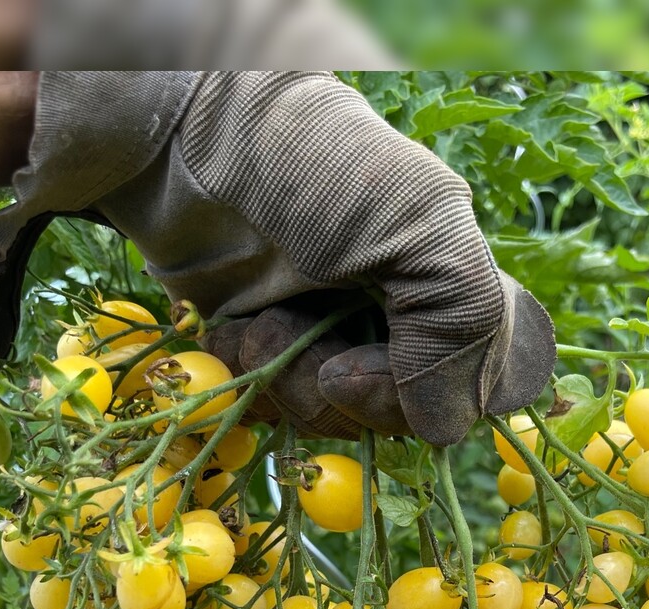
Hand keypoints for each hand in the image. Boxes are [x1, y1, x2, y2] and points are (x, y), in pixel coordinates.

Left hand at [187, 73, 554, 444]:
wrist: (184, 136)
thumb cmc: (316, 164)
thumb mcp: (421, 222)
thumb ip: (460, 327)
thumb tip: (445, 431)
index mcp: (450, 291)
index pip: (463, 393)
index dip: (417, 401)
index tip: (368, 372)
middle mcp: (394, 324)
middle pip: (389, 419)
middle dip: (343, 393)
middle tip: (312, 347)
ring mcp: (326, 339)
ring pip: (325, 419)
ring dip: (287, 381)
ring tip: (263, 319)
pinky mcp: (262, 350)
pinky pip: (266, 408)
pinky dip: (245, 381)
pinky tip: (232, 332)